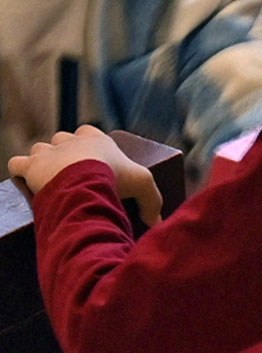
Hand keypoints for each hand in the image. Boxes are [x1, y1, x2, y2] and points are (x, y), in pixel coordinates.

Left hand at [9, 126, 161, 225]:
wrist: (83, 183)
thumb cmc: (114, 178)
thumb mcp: (143, 185)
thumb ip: (151, 200)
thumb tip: (155, 220)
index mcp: (96, 139)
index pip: (87, 132)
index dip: (86, 143)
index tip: (89, 159)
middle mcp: (70, 140)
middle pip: (61, 138)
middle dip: (61, 150)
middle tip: (67, 171)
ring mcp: (48, 152)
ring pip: (39, 149)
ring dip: (40, 160)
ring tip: (46, 177)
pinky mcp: (30, 166)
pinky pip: (16, 163)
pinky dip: (18, 170)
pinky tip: (23, 181)